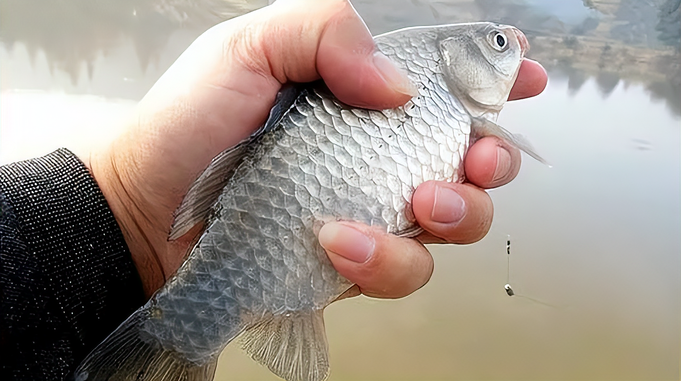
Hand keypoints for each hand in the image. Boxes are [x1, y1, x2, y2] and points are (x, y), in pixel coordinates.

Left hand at [85, 0, 547, 297]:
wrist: (147, 205)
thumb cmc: (193, 121)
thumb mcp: (251, 45)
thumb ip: (326, 32)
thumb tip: (399, 87)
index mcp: (362, 95)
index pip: (444, 83)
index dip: (494, 78)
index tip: (521, 76)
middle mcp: (376, 153)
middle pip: (472, 159)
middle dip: (493, 160)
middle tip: (475, 160)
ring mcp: (370, 209)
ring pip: (454, 223)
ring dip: (455, 216)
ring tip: (416, 206)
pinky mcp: (352, 261)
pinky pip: (401, 269)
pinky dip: (383, 258)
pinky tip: (339, 241)